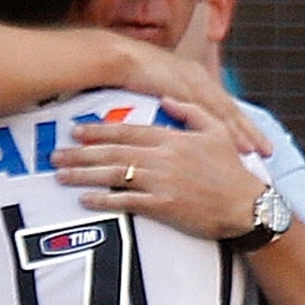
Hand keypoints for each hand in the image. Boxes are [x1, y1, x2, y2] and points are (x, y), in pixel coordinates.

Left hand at [51, 97, 262, 239]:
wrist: (247, 205)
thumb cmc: (232, 170)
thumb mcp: (216, 131)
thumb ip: (190, 112)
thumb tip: (167, 98)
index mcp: (171, 139)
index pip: (127, 132)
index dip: (99, 131)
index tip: (77, 132)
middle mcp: (162, 158)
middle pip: (113, 152)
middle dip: (81, 154)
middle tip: (57, 155)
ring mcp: (161, 182)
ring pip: (113, 175)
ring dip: (84, 175)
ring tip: (62, 175)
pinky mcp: (163, 206)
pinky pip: (126, 202)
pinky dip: (104, 200)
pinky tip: (85, 200)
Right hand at [114, 42, 272, 156]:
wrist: (117, 58)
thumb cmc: (130, 73)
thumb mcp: (154, 88)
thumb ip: (169, 100)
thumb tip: (172, 118)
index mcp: (194, 77)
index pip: (221, 105)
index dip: (238, 124)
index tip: (254, 141)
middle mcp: (200, 79)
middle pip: (230, 110)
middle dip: (249, 131)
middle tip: (267, 150)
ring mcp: (195, 84)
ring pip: (225, 114)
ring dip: (243, 134)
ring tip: (257, 152)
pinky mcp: (186, 90)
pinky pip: (211, 116)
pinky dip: (226, 131)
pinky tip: (237, 145)